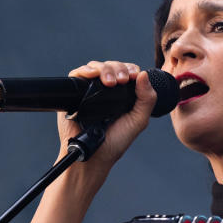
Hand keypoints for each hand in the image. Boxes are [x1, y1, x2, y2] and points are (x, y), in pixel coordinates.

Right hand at [56, 60, 158, 188]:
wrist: (94, 155)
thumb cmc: (116, 142)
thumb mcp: (138, 121)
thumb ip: (146, 99)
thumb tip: (144, 75)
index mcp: (124, 95)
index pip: (127, 72)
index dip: (130, 69)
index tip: (133, 75)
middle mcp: (107, 90)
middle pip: (112, 66)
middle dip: (118, 68)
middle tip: (122, 79)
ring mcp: (90, 91)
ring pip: (96, 67)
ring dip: (105, 69)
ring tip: (110, 81)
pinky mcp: (75, 94)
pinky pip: (77, 75)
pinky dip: (85, 70)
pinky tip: (92, 75)